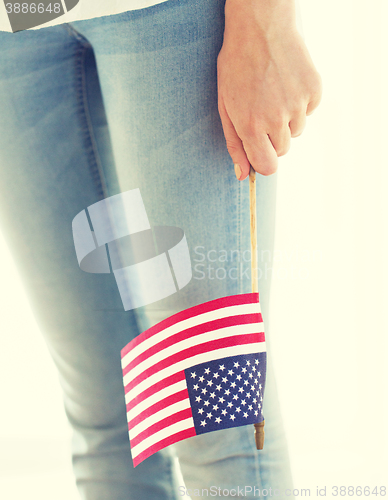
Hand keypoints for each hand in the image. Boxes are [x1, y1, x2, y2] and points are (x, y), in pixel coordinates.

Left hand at [217, 0, 321, 178]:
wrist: (260, 26)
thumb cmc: (236, 67)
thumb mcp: (226, 106)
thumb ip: (234, 144)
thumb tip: (243, 175)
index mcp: (251, 126)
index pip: (268, 167)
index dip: (263, 162)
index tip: (260, 152)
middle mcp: (276, 119)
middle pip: (282, 150)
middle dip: (271, 138)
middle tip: (261, 111)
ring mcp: (298, 105)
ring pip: (295, 131)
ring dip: (285, 120)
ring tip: (273, 93)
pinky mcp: (314, 91)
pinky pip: (308, 112)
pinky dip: (299, 103)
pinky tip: (286, 83)